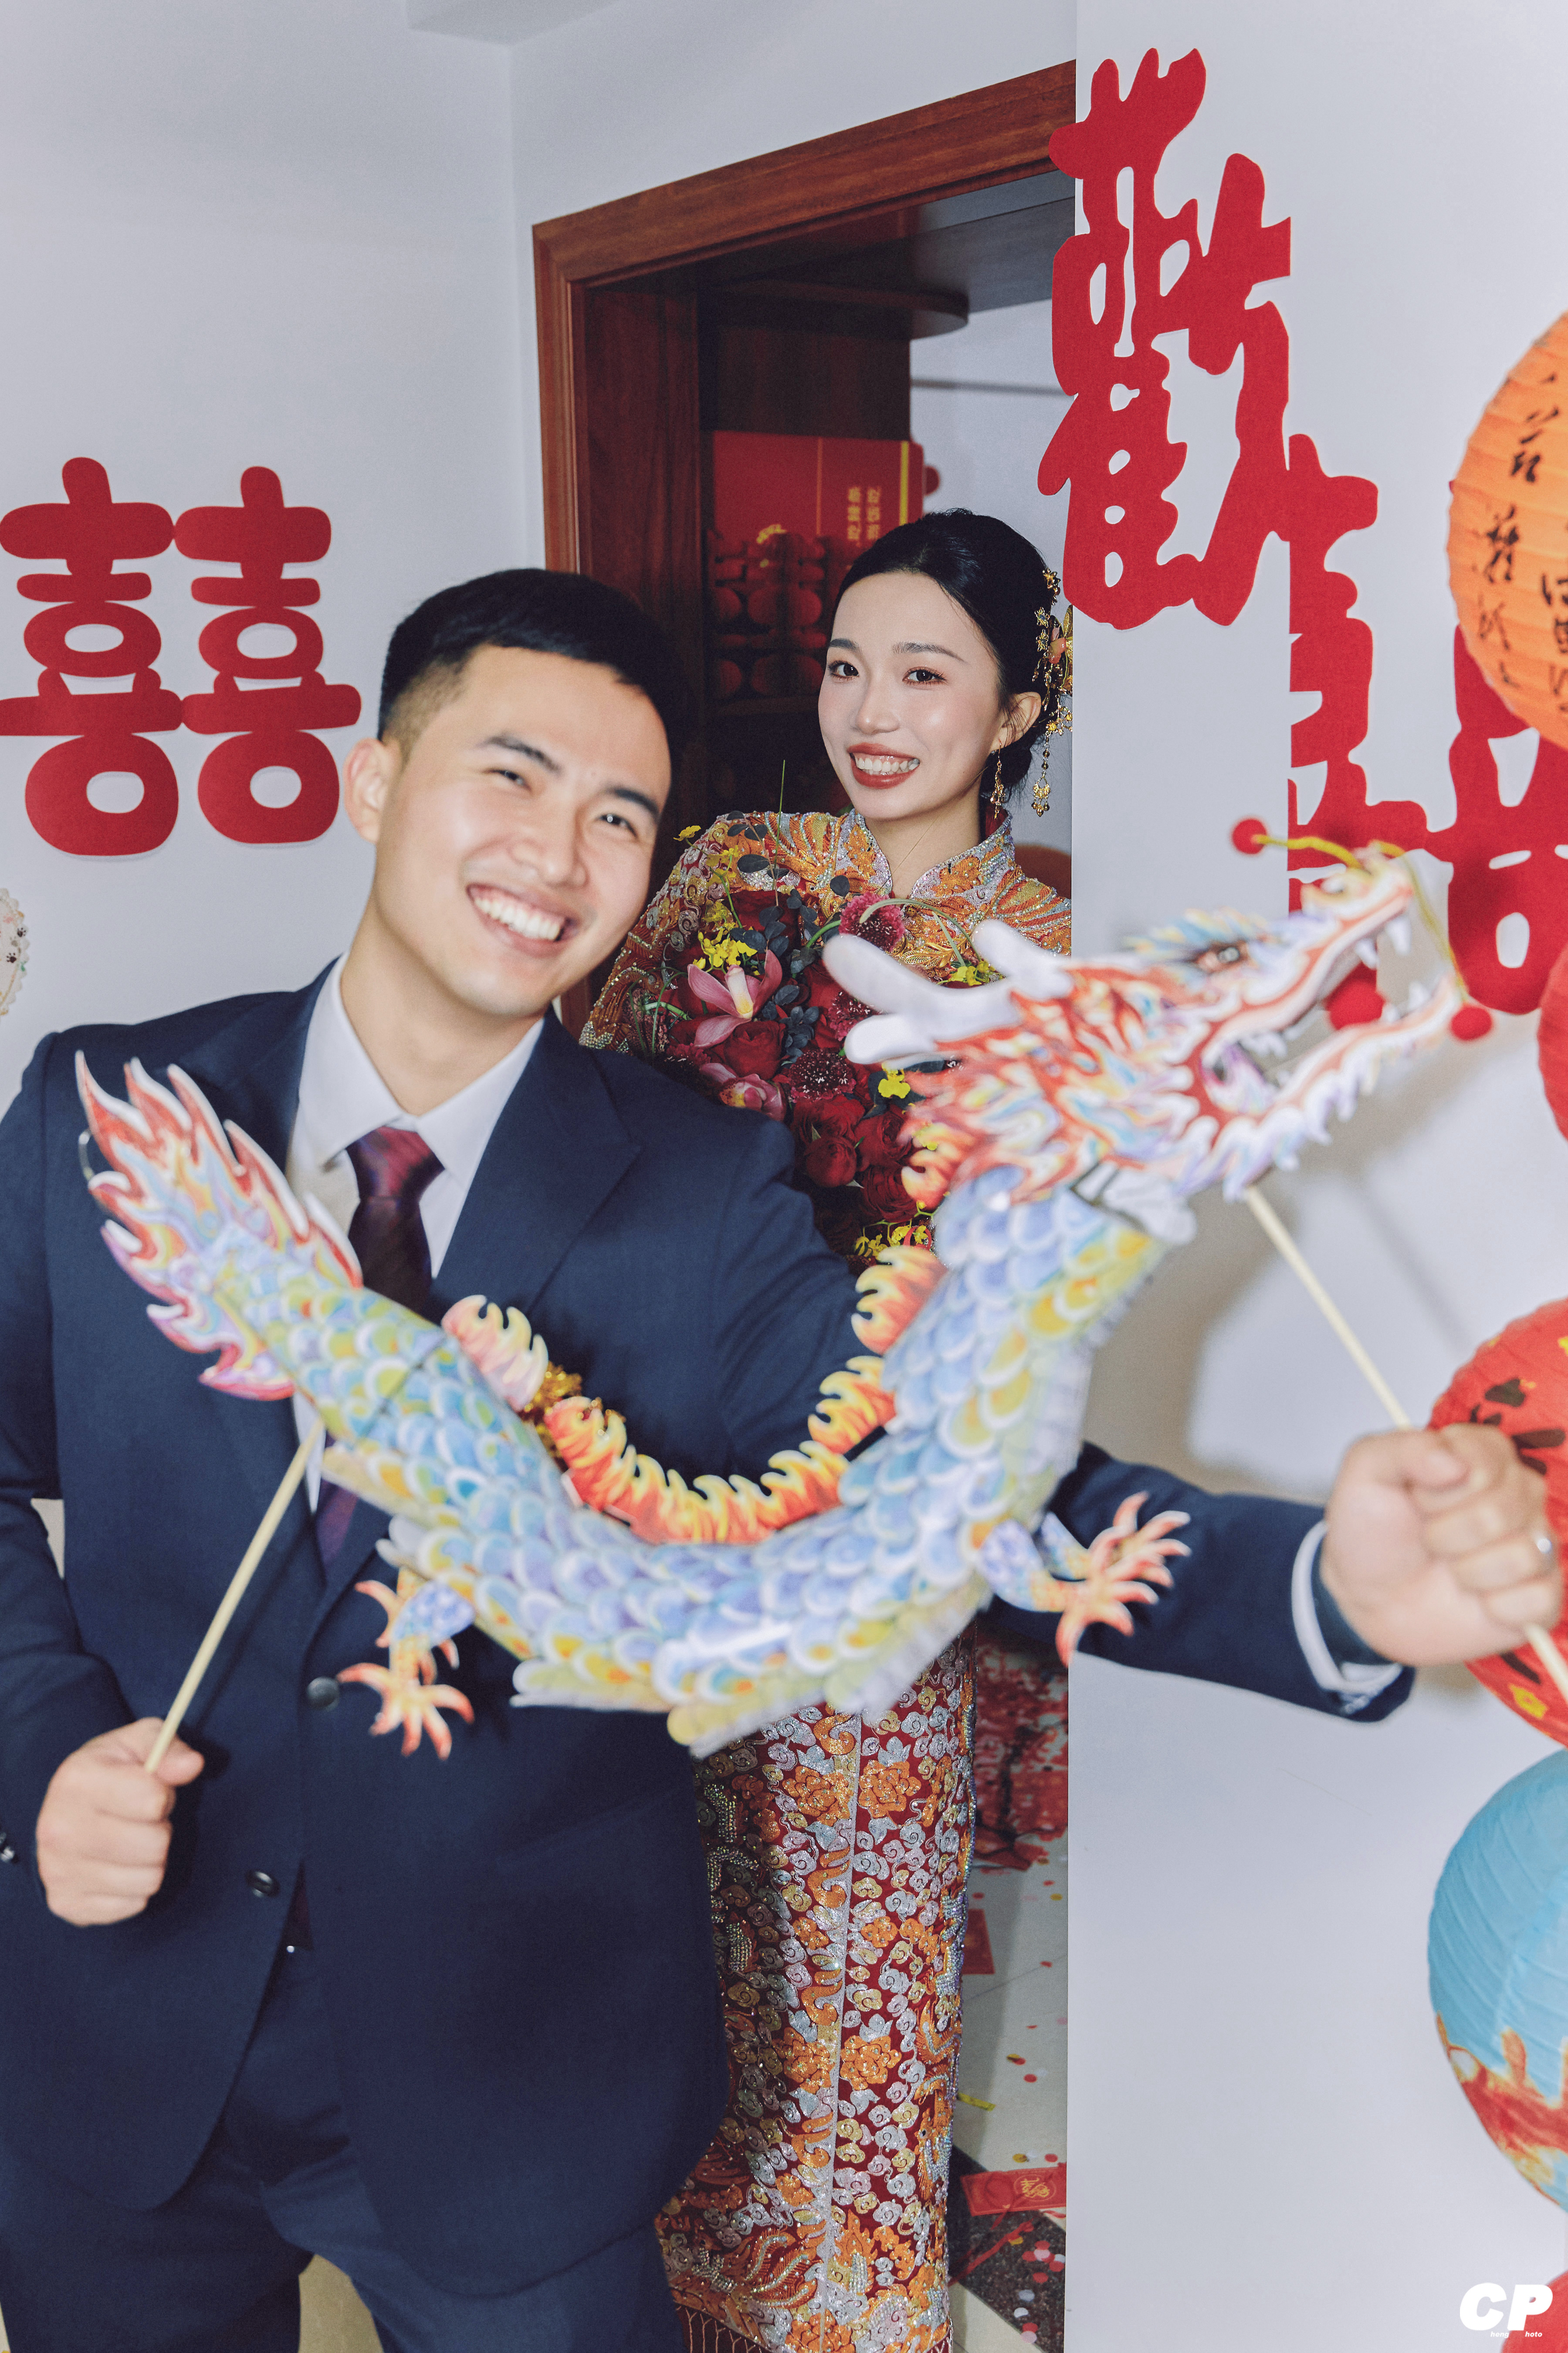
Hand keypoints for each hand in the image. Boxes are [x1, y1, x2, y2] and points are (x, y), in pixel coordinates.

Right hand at [35, 1719, 203, 1925]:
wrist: (66, 1811)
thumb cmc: (111, 1773)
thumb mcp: (138, 1743)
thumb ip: (168, 1748)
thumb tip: (192, 1765)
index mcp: (76, 1780)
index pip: (154, 1800)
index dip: (163, 1795)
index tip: (150, 1792)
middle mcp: (58, 1829)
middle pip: (155, 1845)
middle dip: (160, 1831)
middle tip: (142, 1822)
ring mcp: (57, 1871)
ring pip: (149, 1878)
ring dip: (152, 1861)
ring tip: (131, 1842)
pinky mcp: (66, 1904)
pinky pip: (134, 1905)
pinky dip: (135, 1888)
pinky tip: (118, 1866)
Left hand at [1320, 1424, 1558, 1667]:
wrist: (1371, 1597)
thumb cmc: (1373, 1531)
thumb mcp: (1366, 1473)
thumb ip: (1405, 1449)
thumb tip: (1454, 1461)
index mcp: (1482, 1455)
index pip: (1485, 1461)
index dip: (1440, 1490)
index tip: (1416, 1498)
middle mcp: (1517, 1493)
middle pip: (1502, 1510)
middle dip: (1447, 1533)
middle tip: (1428, 1538)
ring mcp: (1533, 1542)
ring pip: (1526, 1555)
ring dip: (1469, 1571)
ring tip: (1449, 1568)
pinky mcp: (1541, 1593)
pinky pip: (1540, 1598)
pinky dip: (1498, 1607)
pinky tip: (1476, 1600)